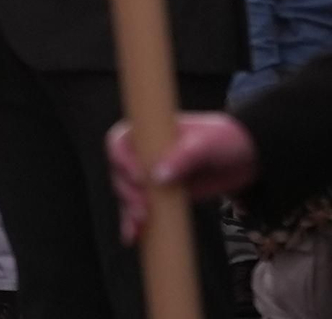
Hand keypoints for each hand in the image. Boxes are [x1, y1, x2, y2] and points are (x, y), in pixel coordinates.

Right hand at [106, 113, 257, 243]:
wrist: (249, 158)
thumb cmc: (226, 141)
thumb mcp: (206, 144)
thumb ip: (183, 158)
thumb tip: (158, 176)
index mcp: (149, 132)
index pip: (120, 142)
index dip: (122, 160)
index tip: (138, 178)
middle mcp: (145, 153)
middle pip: (121, 172)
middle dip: (128, 192)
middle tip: (143, 209)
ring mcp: (152, 175)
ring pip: (128, 193)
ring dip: (129, 210)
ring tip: (141, 225)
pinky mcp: (162, 195)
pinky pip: (142, 208)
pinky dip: (135, 223)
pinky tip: (133, 236)